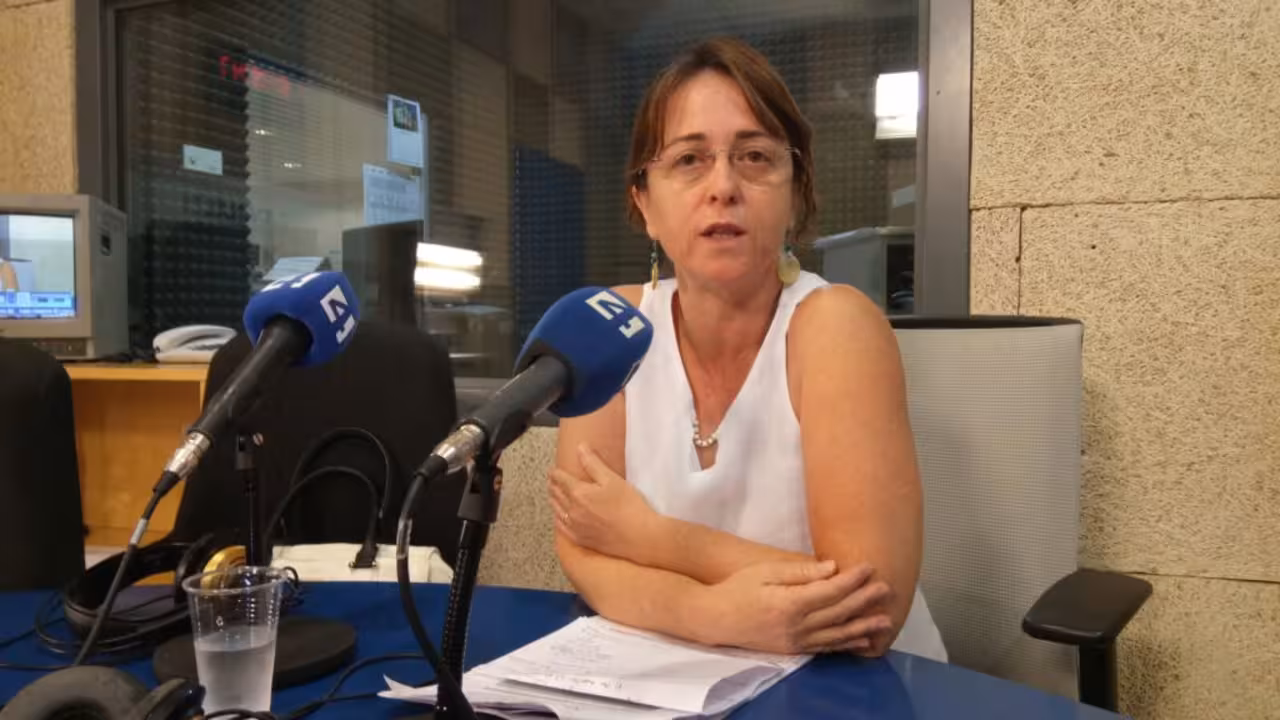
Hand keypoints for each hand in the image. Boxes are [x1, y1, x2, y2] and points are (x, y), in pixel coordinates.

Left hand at [549, 443, 659, 561]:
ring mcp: (575, 526)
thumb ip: (593, 463)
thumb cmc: (628, 506)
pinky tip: (559, 517)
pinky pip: (561, 528)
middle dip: (553, 485)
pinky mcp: (580, 539)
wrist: (638, 536)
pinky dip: (558, 519)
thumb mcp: (612, 479)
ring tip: (553, 494)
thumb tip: (580, 447)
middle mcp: (572, 510)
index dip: (555, 473)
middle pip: (556, 494)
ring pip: (557, 510)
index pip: (560, 479)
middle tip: (552, 480)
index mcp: (578, 492)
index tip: (553, 470)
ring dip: (553, 500)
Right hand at [693, 560, 895, 654]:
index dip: (853, 580)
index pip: (830, 591)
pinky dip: (845, 644)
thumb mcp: (766, 572)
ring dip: (863, 627)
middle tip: (886, 588)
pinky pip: (825, 648)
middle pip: (839, 612)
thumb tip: (832, 568)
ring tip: (885, 620)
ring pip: (837, 634)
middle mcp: (796, 626)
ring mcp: (796, 641)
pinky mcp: (794, 650)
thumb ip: (800, 572)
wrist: (715, 620)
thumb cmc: (738, 589)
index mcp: (789, 603)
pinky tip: (862, 640)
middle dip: (865, 600)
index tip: (869, 567)